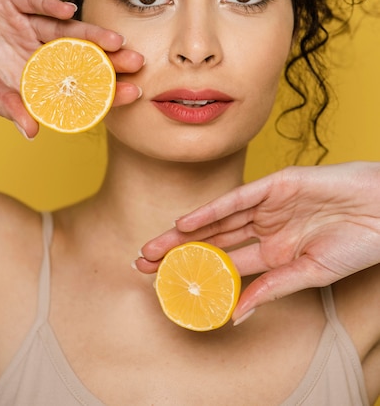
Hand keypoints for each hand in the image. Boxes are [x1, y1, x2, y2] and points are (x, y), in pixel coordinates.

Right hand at [0, 0, 143, 137]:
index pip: (77, 82)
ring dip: (89, 33)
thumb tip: (32, 132)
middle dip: (108, 59)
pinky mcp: (9, 2)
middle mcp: (36, 49)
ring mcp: (25, 25)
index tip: (132, 93)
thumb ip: (6, 106)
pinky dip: (47, 5)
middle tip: (138, 63)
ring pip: (63, 29)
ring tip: (114, 41)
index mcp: (35, 74)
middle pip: (80, 54)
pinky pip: (32, 2)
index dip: (104, 87)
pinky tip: (67, 10)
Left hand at [136, 162, 379, 322]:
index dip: (195, 270)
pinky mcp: (277, 185)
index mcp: (273, 250)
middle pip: (212, 240)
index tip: (165, 282)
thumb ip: (272, 290)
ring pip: (217, 220)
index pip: (224, 261)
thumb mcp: (310, 275)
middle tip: (143, 264)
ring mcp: (269, 205)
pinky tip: (187, 223)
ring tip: (153, 249)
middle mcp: (264, 226)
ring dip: (185, 234)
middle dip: (178, 252)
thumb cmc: (356, 243)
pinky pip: (238, 199)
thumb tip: (237, 315)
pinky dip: (212, 210)